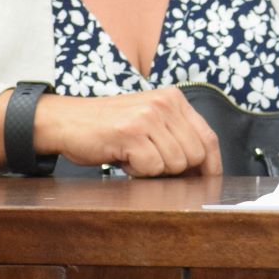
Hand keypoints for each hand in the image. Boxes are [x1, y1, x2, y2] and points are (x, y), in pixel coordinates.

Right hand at [36, 89, 221, 176]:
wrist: (67, 120)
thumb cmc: (109, 126)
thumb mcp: (150, 121)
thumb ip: (177, 136)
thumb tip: (204, 168)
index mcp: (174, 99)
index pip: (208, 137)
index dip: (212, 163)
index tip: (210, 179)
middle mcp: (164, 104)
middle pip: (195, 155)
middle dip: (176, 169)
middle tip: (150, 161)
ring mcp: (147, 117)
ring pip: (175, 164)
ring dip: (154, 170)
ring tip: (134, 156)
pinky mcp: (130, 133)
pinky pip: (151, 168)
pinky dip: (137, 171)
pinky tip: (124, 157)